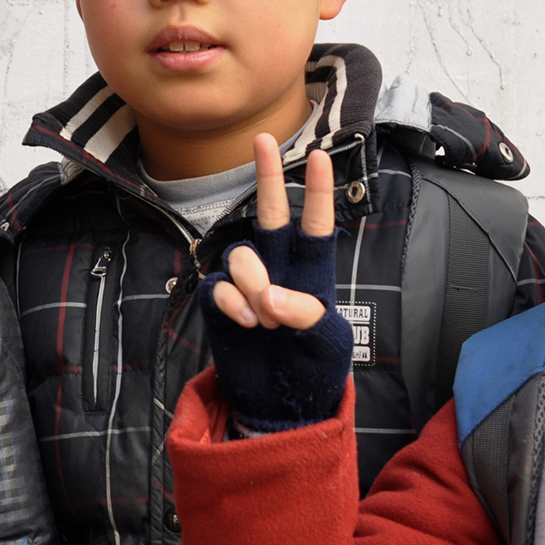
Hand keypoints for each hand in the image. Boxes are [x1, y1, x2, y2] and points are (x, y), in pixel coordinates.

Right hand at [198, 136, 353, 432]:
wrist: (279, 403)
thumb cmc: (313, 369)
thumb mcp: (326, 345)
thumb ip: (305, 314)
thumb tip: (270, 296)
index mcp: (314, 273)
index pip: (316, 224)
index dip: (319, 191)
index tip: (322, 156)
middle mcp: (280, 269)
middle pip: (271, 214)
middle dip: (268, 177)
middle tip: (264, 140)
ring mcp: (248, 284)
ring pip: (240, 256)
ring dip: (252, 284)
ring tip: (266, 319)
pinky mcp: (221, 303)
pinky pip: (218, 287)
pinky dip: (232, 304)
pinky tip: (245, 323)